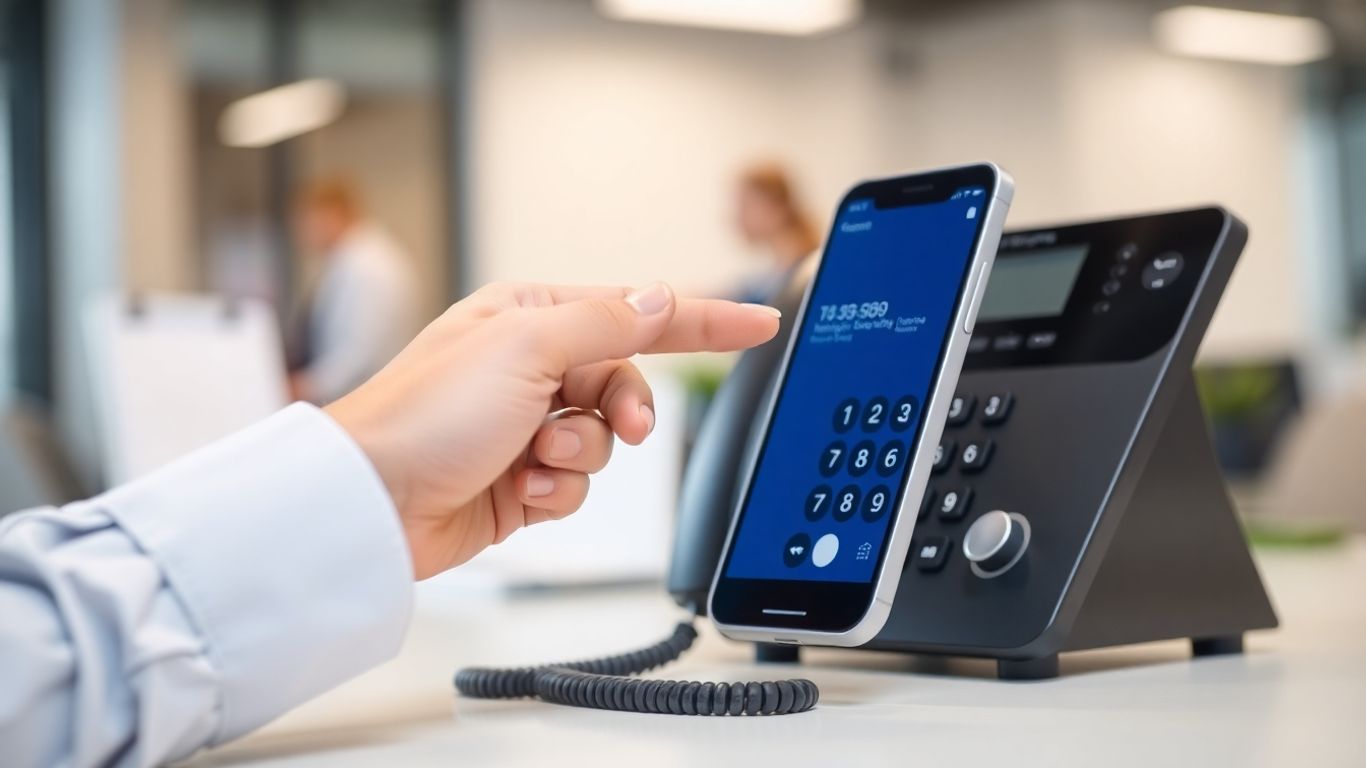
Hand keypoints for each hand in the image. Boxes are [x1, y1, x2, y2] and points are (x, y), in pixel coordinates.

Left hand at [325, 282, 780, 578]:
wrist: (372, 502)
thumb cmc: (426, 413)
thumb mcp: (527, 347)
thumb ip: (607, 322)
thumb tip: (662, 298)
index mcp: (529, 315)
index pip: (637, 311)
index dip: (704, 320)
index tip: (760, 322)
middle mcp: (528, 366)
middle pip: (624, 382)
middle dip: (623, 410)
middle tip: (624, 427)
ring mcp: (524, 425)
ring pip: (603, 441)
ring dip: (579, 455)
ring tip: (534, 460)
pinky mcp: (520, 480)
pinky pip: (575, 484)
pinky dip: (556, 491)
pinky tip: (518, 489)